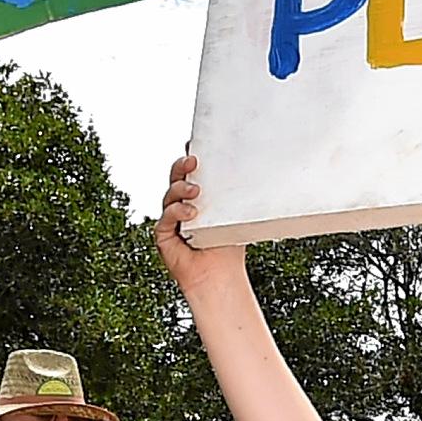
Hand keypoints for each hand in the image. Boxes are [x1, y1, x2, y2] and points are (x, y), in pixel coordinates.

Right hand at [155, 151, 246, 297]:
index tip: (194, 145)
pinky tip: (190, 213)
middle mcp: (182, 204)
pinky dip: (177, 212)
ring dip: (181, 189)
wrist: (220, 276)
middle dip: (182, 166)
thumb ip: (237, 196)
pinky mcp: (164, 234)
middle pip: (176, 178)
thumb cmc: (228, 247)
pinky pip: (166, 217)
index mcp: (199, 197)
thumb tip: (257, 174)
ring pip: (169, 195)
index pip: (191, 173)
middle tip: (193, 160)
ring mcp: (172, 218)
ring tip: (196, 191)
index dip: (189, 158)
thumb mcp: (235, 215)